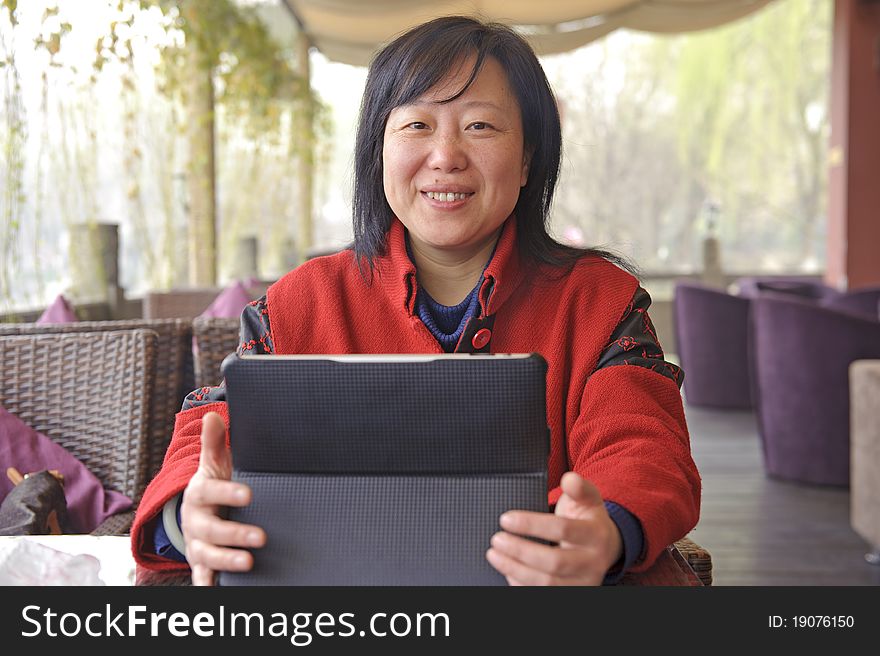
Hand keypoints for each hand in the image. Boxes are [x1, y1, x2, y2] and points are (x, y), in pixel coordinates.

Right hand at [180, 411, 265, 585]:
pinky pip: (203, 576)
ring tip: (249, 562)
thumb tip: (211, 416)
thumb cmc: (213, 487)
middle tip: (261, 537)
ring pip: (207, 555)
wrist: (197, 514)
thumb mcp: (213, 465)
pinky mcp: (201, 563)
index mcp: (199, 494)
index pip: (211, 492)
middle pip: (210, 530)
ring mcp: (197, 544)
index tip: (249, 493)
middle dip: (234, 533)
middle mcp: (195, 522)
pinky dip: (208, 584)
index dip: (228, 493)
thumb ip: (213, 444)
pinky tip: (219, 590)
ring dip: (227, 560)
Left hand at [485, 471, 622, 585]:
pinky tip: (508, 571)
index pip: (562, 529)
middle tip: (497, 539)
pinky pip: (544, 596)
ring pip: (547, 584)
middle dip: (520, 551)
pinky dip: (522, 585)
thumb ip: (579, 487)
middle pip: (554, 562)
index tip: (506, 519)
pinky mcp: (572, 594)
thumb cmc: (589, 520)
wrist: (606, 547)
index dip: (531, 524)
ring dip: (515, 569)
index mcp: (596, 535)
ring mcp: (583, 583)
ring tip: (494, 555)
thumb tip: (569, 478)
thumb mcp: (589, 499)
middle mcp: (593, 563)